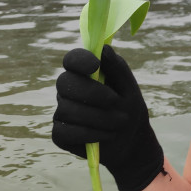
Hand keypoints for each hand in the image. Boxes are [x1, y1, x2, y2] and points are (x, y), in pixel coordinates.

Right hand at [52, 45, 164, 190]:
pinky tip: (105, 136)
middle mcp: (68, 90)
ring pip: (67, 109)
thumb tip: (103, 49)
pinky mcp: (60, 134)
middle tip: (115, 102)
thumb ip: (117, 67)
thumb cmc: (128, 107)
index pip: (71, 59)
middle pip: (65, 83)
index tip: (95, 66)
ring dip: (98, 117)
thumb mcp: (129, 87)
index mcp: (83, 73)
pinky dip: (89, 134)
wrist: (130, 141)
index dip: (79, 60)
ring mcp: (62, 111)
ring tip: (118, 123)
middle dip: (93, 93)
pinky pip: (65, 132)